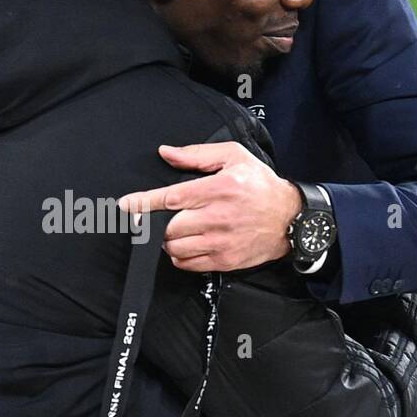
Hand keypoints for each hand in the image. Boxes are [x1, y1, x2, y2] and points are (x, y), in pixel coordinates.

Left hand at [118, 142, 302, 271]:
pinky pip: (188, 264)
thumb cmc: (260, 185)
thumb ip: (197, 155)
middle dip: (159, 224)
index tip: (126, 205)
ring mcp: (222, 242)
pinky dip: (180, 255)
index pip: (172, 197)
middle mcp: (219, 217)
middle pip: (170, 227)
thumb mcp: (234, 157)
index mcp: (219, 188)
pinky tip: (188, 244)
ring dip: (168, 241)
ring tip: (177, 230)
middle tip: (161, 218)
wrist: (291, 219)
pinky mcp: (225, 261)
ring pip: (176, 248)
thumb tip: (166, 153)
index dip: (144, 202)